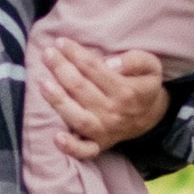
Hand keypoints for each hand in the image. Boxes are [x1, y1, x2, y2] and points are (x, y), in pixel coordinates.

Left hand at [36, 33, 169, 160]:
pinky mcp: (98, 145)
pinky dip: (71, 148)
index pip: (95, 69)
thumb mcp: (151, 66)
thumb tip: (110, 64)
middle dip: (61, 69)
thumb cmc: (144, 85)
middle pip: (81, 89)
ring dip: (58, 100)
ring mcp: (105, 131)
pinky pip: (85, 151)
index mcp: (127, 91)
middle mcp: (114, 112)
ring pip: (77, 117)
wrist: (150, 117)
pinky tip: (57, 137)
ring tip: (43, 83)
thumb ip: (134, 60)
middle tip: (47, 54)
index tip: (61, 42)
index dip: (76, 54)